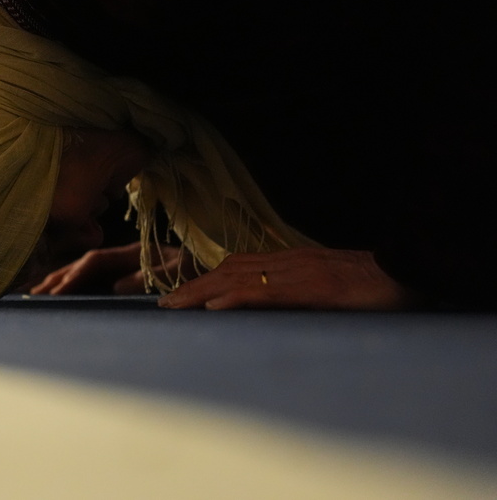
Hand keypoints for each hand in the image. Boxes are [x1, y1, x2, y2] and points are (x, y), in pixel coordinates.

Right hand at [31, 242, 198, 295]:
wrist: (217, 271)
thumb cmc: (201, 271)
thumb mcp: (178, 273)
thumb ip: (148, 277)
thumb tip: (116, 286)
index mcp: (133, 253)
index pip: (95, 261)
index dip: (75, 275)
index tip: (58, 292)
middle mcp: (124, 258)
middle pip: (82, 264)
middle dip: (57, 278)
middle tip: (33, 294)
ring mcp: (123, 268)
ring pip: (83, 272)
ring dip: (60, 281)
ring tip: (35, 293)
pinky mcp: (125, 280)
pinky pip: (93, 283)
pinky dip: (73, 288)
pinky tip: (58, 297)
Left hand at [157, 247, 416, 310]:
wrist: (408, 269)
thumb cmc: (370, 283)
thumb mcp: (325, 287)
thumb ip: (297, 292)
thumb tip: (271, 307)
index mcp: (287, 262)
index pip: (234, 268)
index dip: (203, 281)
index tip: (176, 296)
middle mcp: (285, 262)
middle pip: (226, 272)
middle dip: (190, 288)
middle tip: (162, 306)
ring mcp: (296, 273)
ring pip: (238, 279)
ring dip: (200, 293)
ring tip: (173, 307)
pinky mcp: (311, 287)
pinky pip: (266, 292)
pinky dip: (237, 298)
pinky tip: (215, 308)